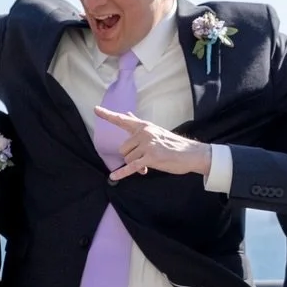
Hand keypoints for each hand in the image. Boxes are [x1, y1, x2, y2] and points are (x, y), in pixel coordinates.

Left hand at [95, 107, 211, 179]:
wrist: (191, 153)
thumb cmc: (172, 143)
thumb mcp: (154, 130)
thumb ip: (138, 124)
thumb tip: (127, 114)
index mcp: (144, 126)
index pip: (123, 120)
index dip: (108, 115)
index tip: (95, 109)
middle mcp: (144, 133)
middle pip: (123, 149)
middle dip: (131, 156)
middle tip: (145, 158)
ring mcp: (147, 145)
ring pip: (128, 159)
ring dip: (136, 164)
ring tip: (148, 164)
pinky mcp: (150, 158)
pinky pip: (131, 167)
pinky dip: (122, 173)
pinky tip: (114, 177)